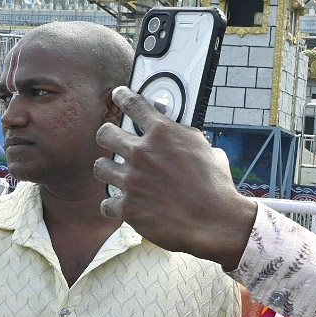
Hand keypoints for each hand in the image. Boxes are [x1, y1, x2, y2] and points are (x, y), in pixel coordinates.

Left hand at [94, 86, 257, 268]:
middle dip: (107, 135)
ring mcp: (131, 180)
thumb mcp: (205, 149)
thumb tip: (177, 129)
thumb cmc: (215, 187)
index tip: (118, 95)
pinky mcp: (127, 207)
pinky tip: (121, 205)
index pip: (133, 104)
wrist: (213, 222)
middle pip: (105, 133)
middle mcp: (142, 153)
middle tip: (112, 140)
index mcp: (162, 133)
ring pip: (100, 167)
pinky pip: (106, 203)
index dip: (122, 96)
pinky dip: (113, 205)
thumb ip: (184, 136)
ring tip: (115, 174)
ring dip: (108, 170)